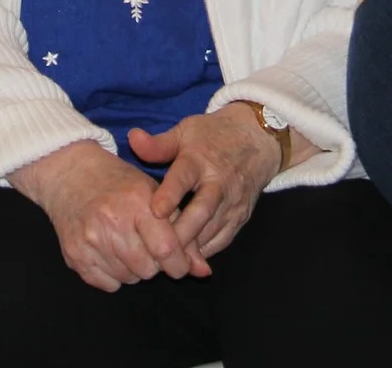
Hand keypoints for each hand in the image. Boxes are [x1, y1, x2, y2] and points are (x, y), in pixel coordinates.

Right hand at [10, 139, 200, 290]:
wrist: (71, 173)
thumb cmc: (119, 183)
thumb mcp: (154, 196)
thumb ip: (183, 234)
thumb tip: (204, 273)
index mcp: (137, 201)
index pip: (166, 249)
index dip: (179, 263)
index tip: (179, 263)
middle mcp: (112, 220)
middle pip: (148, 269)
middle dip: (155, 264)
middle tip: (147, 245)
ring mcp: (90, 239)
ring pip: (129, 278)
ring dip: (134, 269)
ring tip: (127, 244)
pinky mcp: (74, 254)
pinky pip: (108, 284)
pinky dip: (114, 275)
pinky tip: (110, 251)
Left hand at [131, 104, 281, 262]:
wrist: (259, 140)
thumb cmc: (214, 135)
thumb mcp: (186, 130)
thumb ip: (160, 143)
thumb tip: (133, 138)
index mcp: (200, 159)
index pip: (183, 178)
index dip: (169, 195)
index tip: (154, 211)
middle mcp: (218, 183)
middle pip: (201, 212)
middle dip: (180, 233)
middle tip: (157, 250)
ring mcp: (232, 203)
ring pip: (210, 231)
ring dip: (189, 247)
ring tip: (165, 261)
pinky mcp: (240, 217)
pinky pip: (221, 240)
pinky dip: (204, 252)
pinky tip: (185, 260)